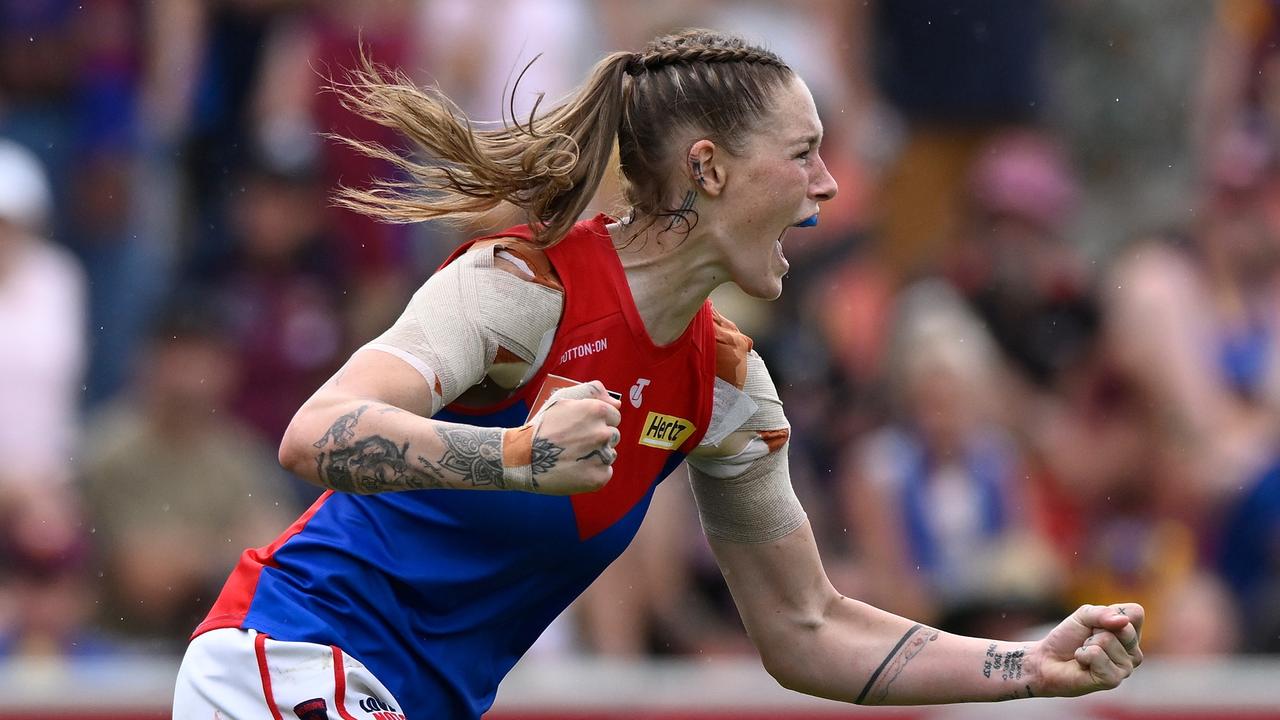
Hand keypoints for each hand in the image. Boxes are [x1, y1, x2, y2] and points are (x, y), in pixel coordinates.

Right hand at [524, 380, 622, 494]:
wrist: (521, 457)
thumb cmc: (541, 426)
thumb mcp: (562, 398)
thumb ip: (592, 391)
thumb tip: (617, 403)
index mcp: (596, 411)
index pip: (615, 416)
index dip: (598, 421)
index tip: (581, 428)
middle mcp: (602, 433)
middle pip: (613, 436)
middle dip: (598, 438)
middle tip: (575, 443)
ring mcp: (601, 457)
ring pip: (610, 455)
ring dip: (597, 456)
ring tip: (574, 456)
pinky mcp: (597, 478)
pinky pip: (606, 472)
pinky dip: (594, 473)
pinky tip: (576, 469)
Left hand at [1028, 603, 1143, 697]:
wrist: (1048, 661)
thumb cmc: (1068, 638)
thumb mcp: (1084, 615)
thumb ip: (1102, 613)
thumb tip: (1123, 621)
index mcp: (1132, 635)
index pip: (1135, 613)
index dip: (1109, 612)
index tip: (1095, 624)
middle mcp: (1134, 653)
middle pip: (1123, 627)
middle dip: (1095, 628)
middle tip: (1087, 640)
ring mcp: (1125, 668)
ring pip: (1107, 640)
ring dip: (1087, 644)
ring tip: (1084, 653)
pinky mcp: (1113, 680)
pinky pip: (1096, 654)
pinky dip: (1082, 655)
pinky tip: (1082, 664)